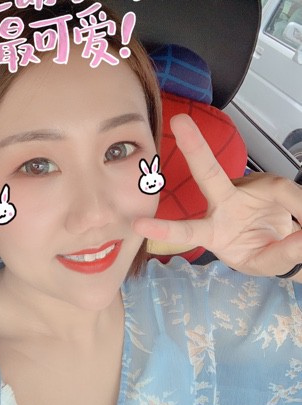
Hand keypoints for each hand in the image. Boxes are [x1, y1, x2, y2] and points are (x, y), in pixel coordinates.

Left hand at [133, 114, 301, 279]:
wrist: (278, 242)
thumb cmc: (257, 251)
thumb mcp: (263, 262)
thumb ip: (280, 255)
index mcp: (211, 231)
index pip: (188, 230)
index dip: (165, 229)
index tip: (140, 225)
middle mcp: (222, 204)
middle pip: (208, 175)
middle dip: (195, 148)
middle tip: (180, 122)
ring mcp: (246, 190)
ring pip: (270, 185)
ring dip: (295, 204)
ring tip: (300, 235)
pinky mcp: (268, 184)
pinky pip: (288, 190)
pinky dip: (301, 205)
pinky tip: (301, 222)